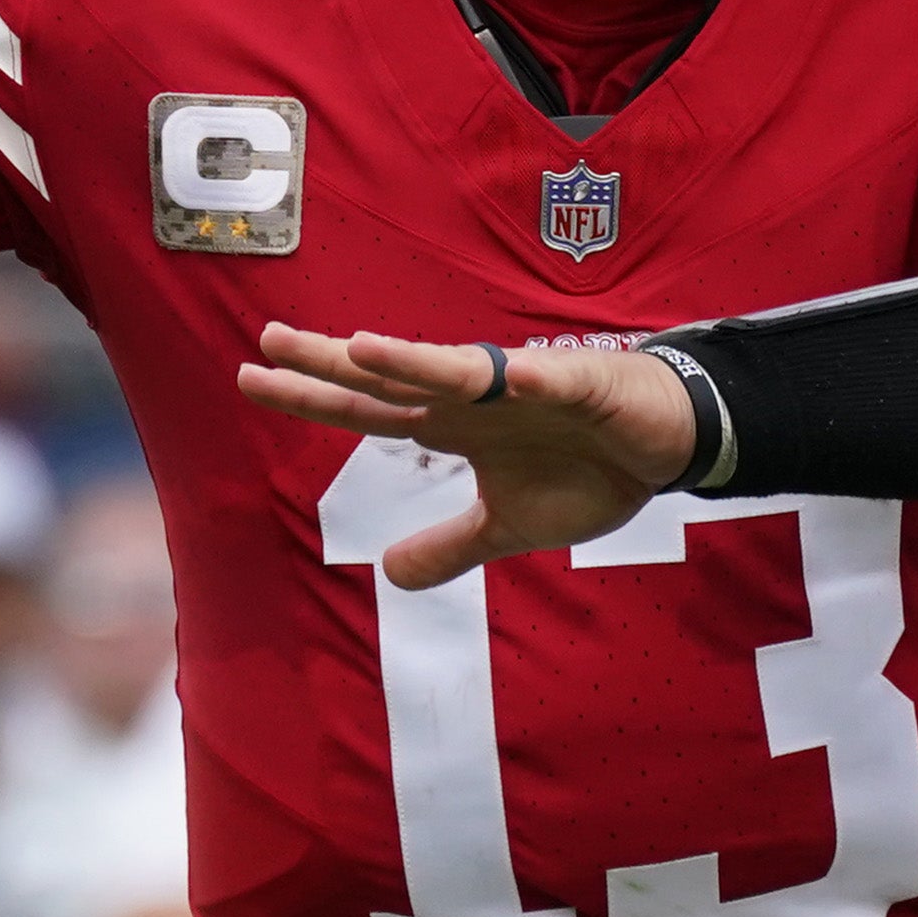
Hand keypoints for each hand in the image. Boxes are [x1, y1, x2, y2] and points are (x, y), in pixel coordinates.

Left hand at [236, 326, 694, 588]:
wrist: (665, 444)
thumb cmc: (588, 470)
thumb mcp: (507, 526)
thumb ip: (449, 546)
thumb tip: (388, 576)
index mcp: (453, 424)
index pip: (367, 408)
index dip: (311, 395)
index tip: (251, 377)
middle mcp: (474, 396)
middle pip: (391, 378)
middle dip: (332, 361)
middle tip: (267, 340)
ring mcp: (523, 386)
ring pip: (459, 369)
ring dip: (413, 361)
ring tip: (361, 348)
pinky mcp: (581, 385)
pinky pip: (551, 381)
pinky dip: (532, 380)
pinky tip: (509, 377)